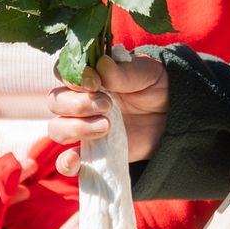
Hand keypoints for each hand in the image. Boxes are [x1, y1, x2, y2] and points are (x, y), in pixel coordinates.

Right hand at [48, 52, 168, 177]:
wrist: (173, 116)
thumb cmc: (156, 87)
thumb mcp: (147, 73)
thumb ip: (125, 71)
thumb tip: (102, 66)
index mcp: (89, 76)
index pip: (63, 72)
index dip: (73, 77)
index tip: (95, 82)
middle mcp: (80, 101)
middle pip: (56, 102)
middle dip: (77, 104)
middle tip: (108, 105)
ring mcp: (84, 127)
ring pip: (57, 129)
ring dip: (75, 128)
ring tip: (106, 127)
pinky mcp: (92, 153)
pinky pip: (66, 162)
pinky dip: (65, 163)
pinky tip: (74, 159)